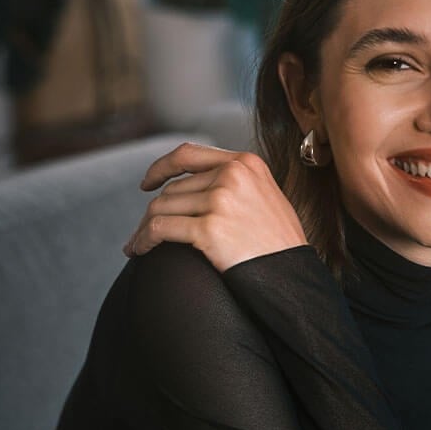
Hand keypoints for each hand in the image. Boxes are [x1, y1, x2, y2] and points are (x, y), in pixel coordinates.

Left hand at [123, 142, 307, 271]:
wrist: (292, 275)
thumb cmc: (280, 244)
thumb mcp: (266, 196)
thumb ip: (237, 183)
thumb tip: (197, 185)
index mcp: (246, 163)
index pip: (189, 154)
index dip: (161, 167)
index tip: (148, 183)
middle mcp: (233, 175)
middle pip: (173, 189)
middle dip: (154, 211)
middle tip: (145, 232)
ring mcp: (221, 200)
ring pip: (161, 207)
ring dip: (144, 228)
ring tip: (138, 245)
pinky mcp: (209, 228)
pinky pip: (159, 228)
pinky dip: (143, 239)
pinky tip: (139, 250)